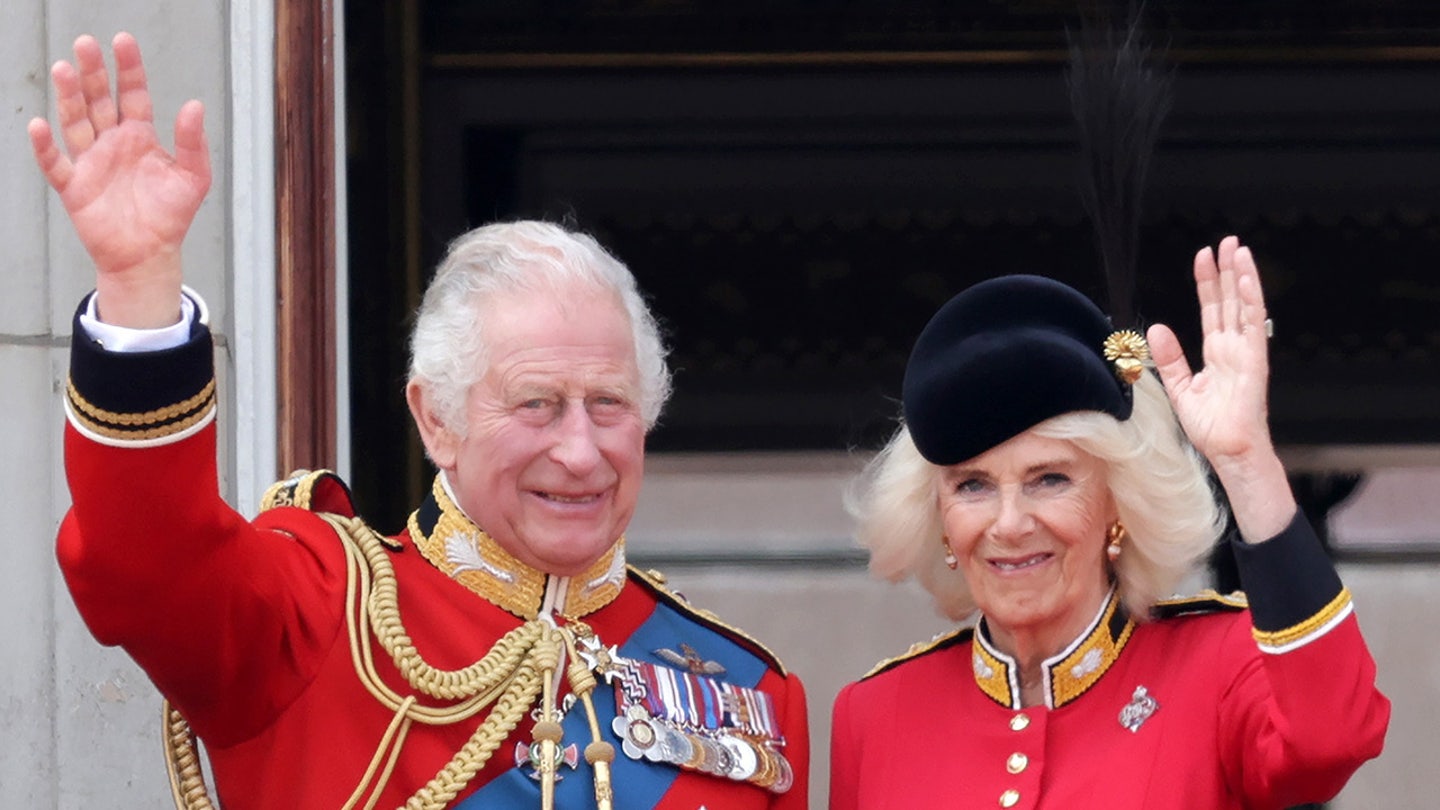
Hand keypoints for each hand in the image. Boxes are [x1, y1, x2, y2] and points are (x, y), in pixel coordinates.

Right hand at [28, 32, 209, 327]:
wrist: (150, 255)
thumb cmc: (171, 216)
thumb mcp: (194, 177)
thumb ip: (194, 142)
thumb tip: (195, 105)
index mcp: (140, 136)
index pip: (132, 94)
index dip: (128, 68)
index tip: (123, 41)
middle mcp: (112, 142)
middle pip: (98, 100)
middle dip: (92, 73)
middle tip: (86, 44)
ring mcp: (91, 162)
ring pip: (75, 122)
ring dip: (69, 97)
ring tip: (64, 69)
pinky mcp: (74, 187)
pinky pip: (56, 163)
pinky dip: (46, 146)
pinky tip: (40, 125)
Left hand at [1147, 236, 1295, 540]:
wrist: (1227, 451)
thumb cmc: (1210, 426)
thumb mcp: (1179, 387)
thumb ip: (1169, 358)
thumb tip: (1155, 328)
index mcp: (1218, 352)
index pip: (1213, 309)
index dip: (1207, 283)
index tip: (1202, 257)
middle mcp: (1235, 347)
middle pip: (1230, 300)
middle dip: (1226, 270)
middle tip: (1225, 241)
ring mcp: (1247, 352)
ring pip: (1245, 306)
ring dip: (1242, 276)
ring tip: (1238, 249)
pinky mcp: (1254, 361)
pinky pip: (1253, 325)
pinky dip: (1250, 301)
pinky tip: (1246, 279)